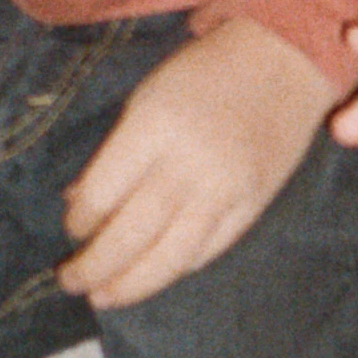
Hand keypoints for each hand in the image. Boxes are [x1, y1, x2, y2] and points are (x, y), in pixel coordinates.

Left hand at [61, 19, 332, 309]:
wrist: (286, 61)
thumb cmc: (205, 73)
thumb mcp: (146, 96)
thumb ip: (114, 152)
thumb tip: (78, 203)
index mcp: (154, 127)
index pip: (103, 194)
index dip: (80, 220)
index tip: (72, 226)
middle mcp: (190, 165)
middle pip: (131, 235)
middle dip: (94, 266)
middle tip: (72, 281)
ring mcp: (226, 192)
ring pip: (169, 258)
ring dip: (130, 285)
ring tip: (103, 297)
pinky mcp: (253, 207)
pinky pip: (207, 251)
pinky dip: (174, 268)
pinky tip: (152, 276)